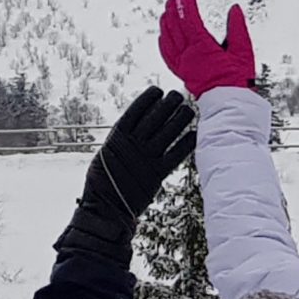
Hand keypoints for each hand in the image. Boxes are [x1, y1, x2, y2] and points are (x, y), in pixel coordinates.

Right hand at [83, 86, 198, 225]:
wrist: (105, 208)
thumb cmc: (104, 181)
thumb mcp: (106, 155)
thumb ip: (120, 141)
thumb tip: (133, 128)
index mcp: (117, 137)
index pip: (135, 112)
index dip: (147, 100)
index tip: (158, 90)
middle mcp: (132, 145)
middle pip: (154, 118)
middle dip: (168, 105)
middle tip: (178, 95)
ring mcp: (145, 158)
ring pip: (167, 133)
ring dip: (179, 119)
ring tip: (188, 110)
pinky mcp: (157, 174)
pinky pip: (175, 155)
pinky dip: (186, 144)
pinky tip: (194, 134)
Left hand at [158, 0, 256, 95]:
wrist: (229, 104)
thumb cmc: (237, 81)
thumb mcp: (243, 51)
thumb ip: (238, 28)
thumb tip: (234, 10)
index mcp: (202, 47)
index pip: (189, 18)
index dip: (186, 2)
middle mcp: (189, 55)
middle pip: (175, 25)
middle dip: (174, 7)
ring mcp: (183, 64)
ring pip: (168, 38)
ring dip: (167, 21)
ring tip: (168, 9)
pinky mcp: (182, 73)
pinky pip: (167, 54)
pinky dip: (163, 41)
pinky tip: (163, 35)